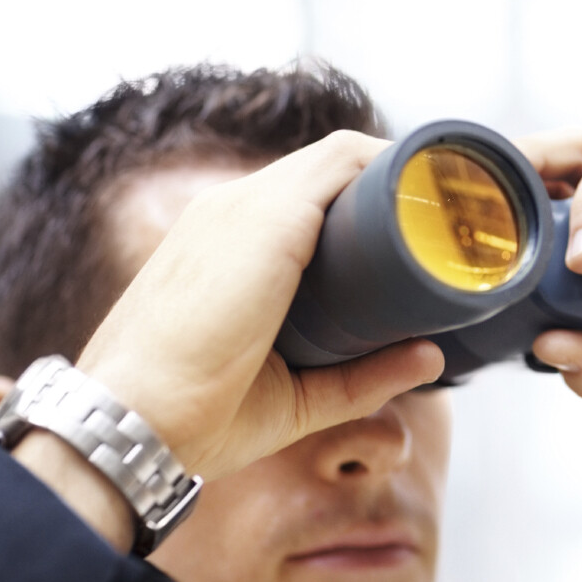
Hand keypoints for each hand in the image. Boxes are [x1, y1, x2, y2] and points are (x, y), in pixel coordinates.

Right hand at [75, 131, 442, 481]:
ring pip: (338, 160)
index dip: (364, 206)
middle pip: (328, 173)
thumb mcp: (297, 396)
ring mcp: (246, 207)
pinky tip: (429, 179)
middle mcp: (233, 212)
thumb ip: (364, 377)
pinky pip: (342, 163)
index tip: (417, 229)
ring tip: (451, 195)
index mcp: (227, 245)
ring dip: (398, 172)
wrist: (130, 421)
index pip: (306, 199)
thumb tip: (432, 357)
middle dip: (391, 186)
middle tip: (449, 214)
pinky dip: (390, 164)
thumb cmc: (195, 417)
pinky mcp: (267, 217)